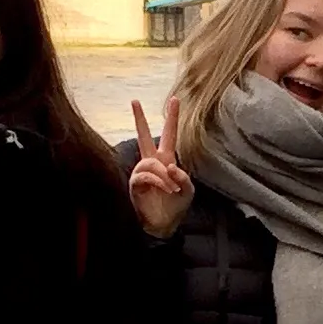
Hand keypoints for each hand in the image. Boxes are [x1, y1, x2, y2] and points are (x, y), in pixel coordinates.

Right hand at [126, 100, 193, 238]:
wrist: (164, 224)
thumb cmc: (175, 205)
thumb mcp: (188, 190)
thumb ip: (183, 176)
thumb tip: (169, 166)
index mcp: (166, 159)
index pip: (169, 134)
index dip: (172, 118)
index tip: (175, 99)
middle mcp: (152, 162)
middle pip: (143, 136)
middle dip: (139, 119)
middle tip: (134, 101)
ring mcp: (142, 172)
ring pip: (150, 162)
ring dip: (164, 176)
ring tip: (171, 189)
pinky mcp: (135, 183)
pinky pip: (145, 174)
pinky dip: (158, 181)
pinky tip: (165, 190)